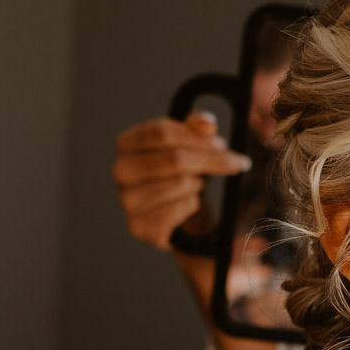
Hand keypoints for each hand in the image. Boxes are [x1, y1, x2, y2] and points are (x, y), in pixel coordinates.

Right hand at [113, 111, 249, 249]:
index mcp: (126, 143)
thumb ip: (197, 128)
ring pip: (181, 184)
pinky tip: (186, 205)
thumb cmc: (181, 173)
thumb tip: (205, 123)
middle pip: (175, 159)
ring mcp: (126, 200)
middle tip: (229, 165)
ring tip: (196, 185)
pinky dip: (192, 206)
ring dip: (199, 184)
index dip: (197, 138)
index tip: (222, 145)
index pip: (162, 132)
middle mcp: (120, 171)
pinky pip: (180, 209)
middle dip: (209, 162)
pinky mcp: (139, 226)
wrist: (177, 215)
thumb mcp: (190, 145)